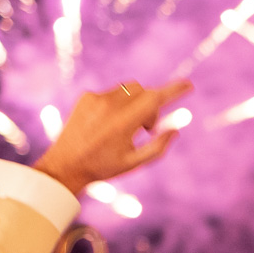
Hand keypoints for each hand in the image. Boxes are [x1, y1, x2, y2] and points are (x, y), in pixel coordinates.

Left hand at [32, 79, 192, 195]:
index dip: (174, 90)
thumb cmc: (103, 167)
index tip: (188, 85)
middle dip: (151, 106)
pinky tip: (107, 124)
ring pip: (129, 89)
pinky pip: (111, 92)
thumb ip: (159, 147)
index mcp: (124, 123)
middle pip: (144, 91)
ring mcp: (96, 98)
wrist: (65, 165)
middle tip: (146, 129)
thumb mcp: (135, 163)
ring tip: (126, 127)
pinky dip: (118, 104)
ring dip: (135, 103)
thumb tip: (176, 131)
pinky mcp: (86, 96)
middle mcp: (110, 105)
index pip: (155, 98)